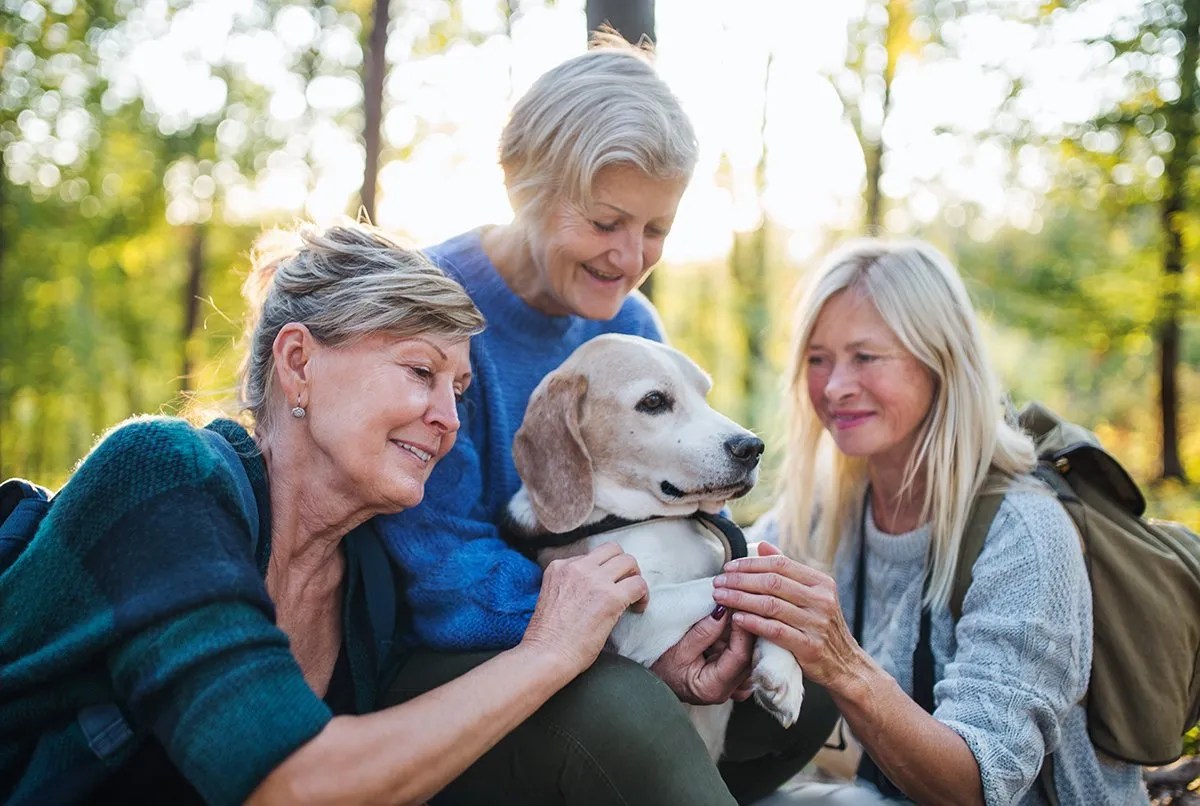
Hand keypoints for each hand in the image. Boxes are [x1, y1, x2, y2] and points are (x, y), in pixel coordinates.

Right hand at [521, 542, 648, 674]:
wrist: (547, 654)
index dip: (603, 571)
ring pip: (629, 561)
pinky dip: (643, 595)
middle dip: (623, 566)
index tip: (606, 587)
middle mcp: (577, 567)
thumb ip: (571, 584)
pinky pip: (638, 584)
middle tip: (626, 585)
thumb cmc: (548, 637)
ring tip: (634, 597)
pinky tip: (638, 608)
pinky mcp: (611, 597)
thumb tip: (596, 588)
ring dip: (635, 577)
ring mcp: (594, 580)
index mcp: (559, 566)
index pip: (591, 556)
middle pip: (613, 550)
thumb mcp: (552, 596)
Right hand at [650, 607, 752, 703]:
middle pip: (750, 654)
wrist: (656, 679)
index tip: (736, 607)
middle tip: (739, 602)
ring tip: (733, 609)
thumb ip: (703, 632)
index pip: (740, 657)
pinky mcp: (732, 674)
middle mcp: (729, 690)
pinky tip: (731, 622)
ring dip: (742, 629)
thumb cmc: (662, 668)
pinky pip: (743, 652)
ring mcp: (733, 683)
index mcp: (715, 688)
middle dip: (745, 627)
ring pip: (749, 651)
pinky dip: (738, 635)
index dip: (742, 630)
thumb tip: (722, 611)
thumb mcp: (678, 649)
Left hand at [712, 543, 863, 691]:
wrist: (845, 665)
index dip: (751, 564)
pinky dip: (752, 623)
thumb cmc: (820, 626)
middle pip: (772, 582)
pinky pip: (775, 631)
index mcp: (821, 583)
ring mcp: (817, 624)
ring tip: (720, 597)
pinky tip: (736, 618)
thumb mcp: (812, 595)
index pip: (780, 564)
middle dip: (740, 580)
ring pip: (770, 605)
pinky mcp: (809, 647)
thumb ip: (788, 571)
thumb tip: (762, 545)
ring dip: (740, 599)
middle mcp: (821, 600)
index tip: (728, 567)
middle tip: (718, 582)